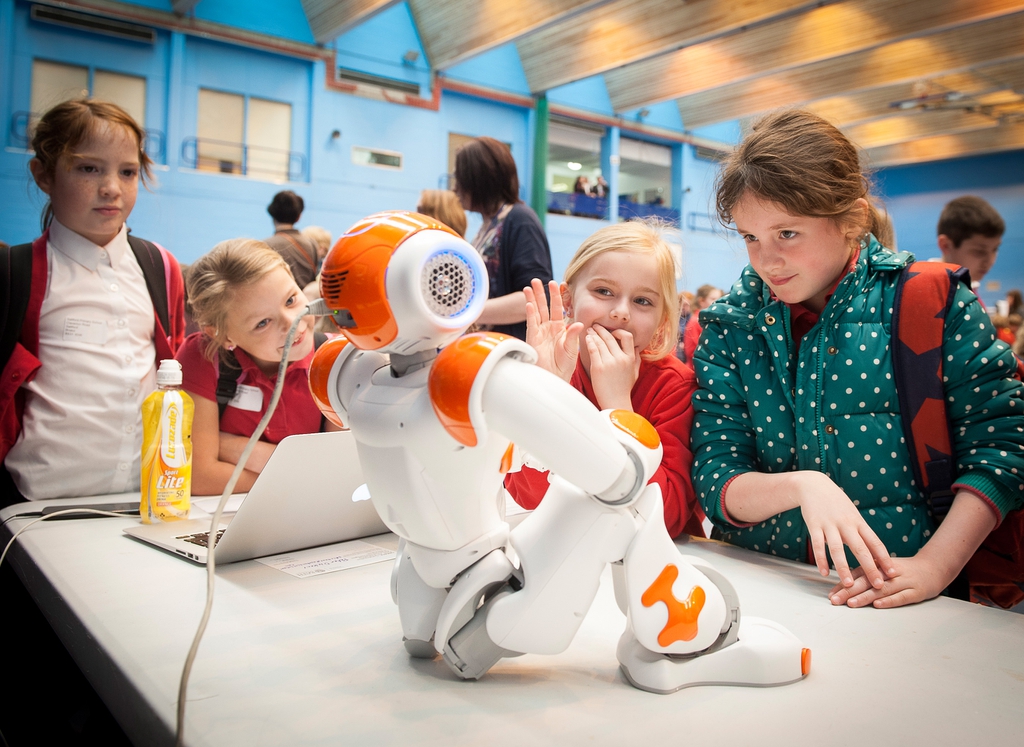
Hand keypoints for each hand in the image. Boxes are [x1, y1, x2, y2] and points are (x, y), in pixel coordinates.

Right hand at [524, 279, 581, 381]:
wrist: (555, 378)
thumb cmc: (564, 365)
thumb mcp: (571, 348)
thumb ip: (573, 335)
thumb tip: (578, 323)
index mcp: (560, 328)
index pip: (558, 308)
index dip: (557, 296)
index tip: (557, 283)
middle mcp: (548, 328)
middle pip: (544, 306)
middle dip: (541, 293)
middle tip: (537, 280)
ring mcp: (540, 332)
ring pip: (535, 312)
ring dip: (532, 299)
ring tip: (529, 287)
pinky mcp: (533, 339)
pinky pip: (531, 324)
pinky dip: (530, 314)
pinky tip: (529, 304)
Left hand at [586, 324, 638, 410]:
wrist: (615, 403)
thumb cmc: (624, 389)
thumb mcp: (634, 373)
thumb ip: (637, 360)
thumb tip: (638, 347)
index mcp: (630, 358)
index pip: (627, 337)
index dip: (619, 332)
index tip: (612, 332)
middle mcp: (621, 358)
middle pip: (610, 337)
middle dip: (601, 330)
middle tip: (595, 326)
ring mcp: (610, 362)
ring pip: (601, 342)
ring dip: (594, 334)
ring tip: (589, 331)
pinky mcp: (599, 367)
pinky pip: (593, 350)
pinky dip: (589, 342)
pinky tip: (586, 339)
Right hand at [793, 472, 893, 590]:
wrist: (813, 485)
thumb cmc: (836, 503)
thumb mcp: (852, 514)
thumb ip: (861, 532)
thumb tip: (874, 552)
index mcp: (858, 522)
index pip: (875, 542)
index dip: (885, 558)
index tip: (893, 573)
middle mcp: (846, 524)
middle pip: (860, 548)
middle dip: (870, 568)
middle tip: (878, 585)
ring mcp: (830, 525)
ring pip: (837, 549)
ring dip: (843, 567)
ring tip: (848, 584)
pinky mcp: (814, 525)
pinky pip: (817, 545)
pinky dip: (821, 560)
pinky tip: (824, 572)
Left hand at [828, 555, 950, 608]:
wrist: (934, 567)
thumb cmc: (903, 570)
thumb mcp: (884, 568)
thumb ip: (866, 574)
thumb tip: (843, 586)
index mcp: (879, 565)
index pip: (858, 574)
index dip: (844, 583)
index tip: (830, 593)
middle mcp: (889, 572)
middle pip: (866, 581)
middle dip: (849, 591)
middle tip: (835, 600)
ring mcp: (903, 582)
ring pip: (882, 589)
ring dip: (865, 596)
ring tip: (851, 603)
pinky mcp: (916, 591)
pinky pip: (901, 597)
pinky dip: (889, 601)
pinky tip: (878, 605)